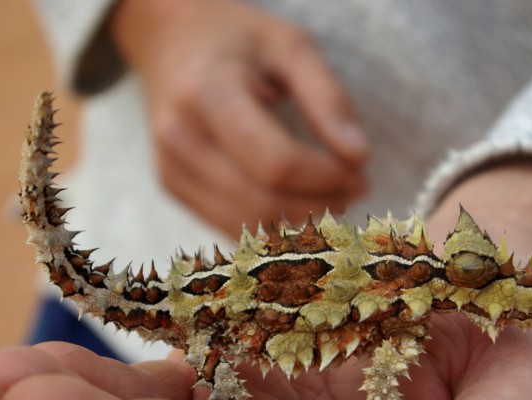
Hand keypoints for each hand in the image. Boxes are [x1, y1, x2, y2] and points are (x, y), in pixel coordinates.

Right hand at [110, 0, 368, 237]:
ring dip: (299, 224)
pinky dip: (273, 226)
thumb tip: (359, 157)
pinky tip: (300, 205)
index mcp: (208, 93)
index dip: (327, 179)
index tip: (361, 173)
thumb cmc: (240, 41)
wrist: (171, 40)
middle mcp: (179, 136)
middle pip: (261, 202)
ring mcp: (170, 167)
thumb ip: (328, 98)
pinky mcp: (171, 186)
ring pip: (246, 225)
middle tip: (355, 189)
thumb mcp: (290, 46)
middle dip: (319, 205)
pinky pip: (229, 226)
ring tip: (332, 198)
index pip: (276, 163)